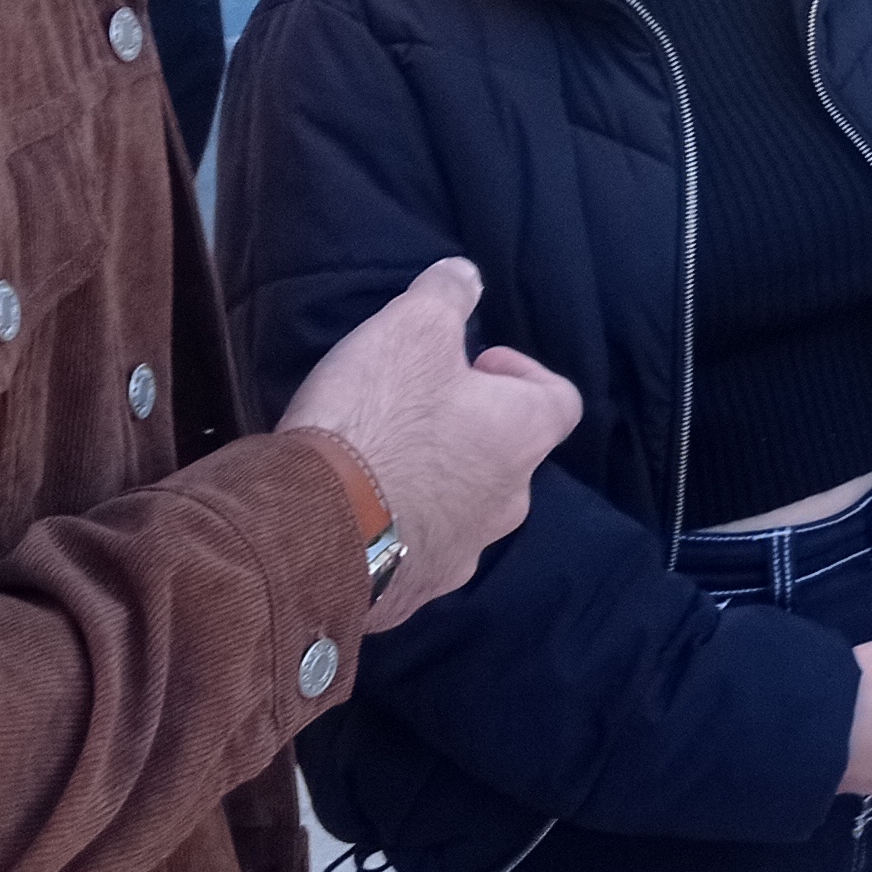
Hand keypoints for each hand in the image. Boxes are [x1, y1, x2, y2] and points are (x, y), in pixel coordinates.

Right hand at [276, 258, 582, 633]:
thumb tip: (465, 276)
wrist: (312, 528)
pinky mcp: (412, 596)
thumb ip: (446, 295)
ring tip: (376, 458)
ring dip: (434, 481)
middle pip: (508, 455)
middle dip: (469, 427)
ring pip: (462, 508)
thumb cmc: (377, 417)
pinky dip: (396, 530)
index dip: (522, 374)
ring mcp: (462, 557)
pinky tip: (351, 511)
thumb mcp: (411, 328)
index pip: (559, 400)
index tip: (472, 362)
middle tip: (417, 406)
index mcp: (522, 438)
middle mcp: (508, 503)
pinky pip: (415, 553)